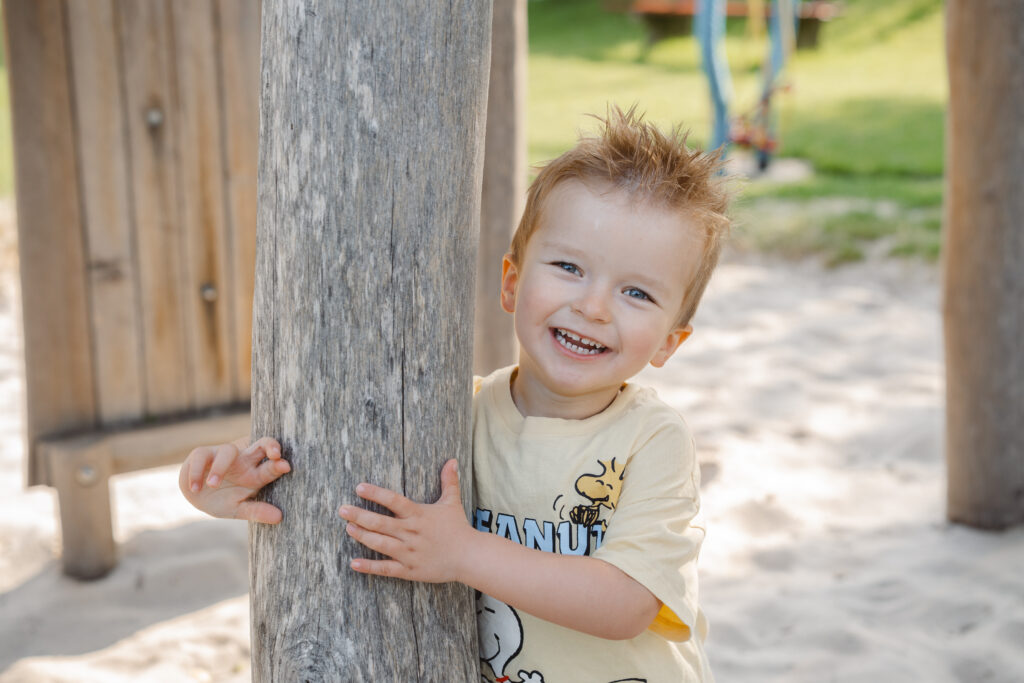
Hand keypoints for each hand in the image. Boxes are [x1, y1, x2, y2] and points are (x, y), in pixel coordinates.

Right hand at [179, 436, 290, 523]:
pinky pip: (201, 456)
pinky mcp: (203, 454)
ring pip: (227, 451)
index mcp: (256, 473)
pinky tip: (194, 488)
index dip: (279, 463)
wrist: (198, 497)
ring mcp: (224, 454)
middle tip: (275, 453)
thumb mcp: (239, 509)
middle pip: (262, 444)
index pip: (273, 463)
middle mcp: (244, 460)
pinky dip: (196, 472)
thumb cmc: (224, 500)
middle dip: (270, 445)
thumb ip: (257, 511)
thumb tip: (279, 517)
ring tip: (212, 485)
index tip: (286, 467)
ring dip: (220, 467)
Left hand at [338, 459, 471, 582]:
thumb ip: (449, 481)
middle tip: (341, 509)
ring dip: (362, 536)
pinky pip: (385, 568)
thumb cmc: (459, 528)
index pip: (393, 501)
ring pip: (379, 543)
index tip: (358, 487)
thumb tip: (452, 460)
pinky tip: (354, 563)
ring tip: (348, 528)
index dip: (375, 494)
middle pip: (380, 523)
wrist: (469, 557)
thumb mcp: (452, 502)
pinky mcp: (409, 570)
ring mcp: (408, 552)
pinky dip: (369, 566)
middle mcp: (411, 533)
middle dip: (359, 515)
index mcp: (418, 515)